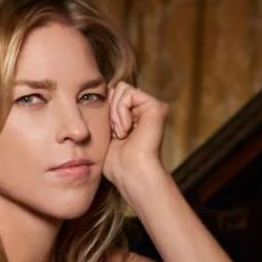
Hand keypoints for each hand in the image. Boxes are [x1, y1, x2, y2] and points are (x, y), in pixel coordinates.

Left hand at [102, 80, 168, 195]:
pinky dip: (121, 113)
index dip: (106, 112)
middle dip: (111, 111)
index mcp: (137, 115)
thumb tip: (104, 90)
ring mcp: (153, 107)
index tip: (111, 134)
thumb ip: (108, 110)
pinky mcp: (157, 107)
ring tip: (122, 134)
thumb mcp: (106, 131)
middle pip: (118, 88)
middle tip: (117, 134)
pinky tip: (127, 131)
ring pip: (122, 89)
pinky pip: (128, 93)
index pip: (114, 95)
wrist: (130, 173)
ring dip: (115, 114)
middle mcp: (147, 109)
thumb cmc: (117, 162)